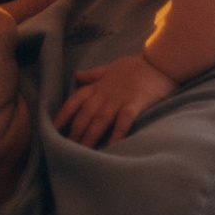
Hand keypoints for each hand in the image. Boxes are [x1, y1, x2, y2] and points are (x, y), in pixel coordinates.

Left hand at [54, 53, 177, 146]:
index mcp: (99, 86)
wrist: (161, 61)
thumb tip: (76, 75)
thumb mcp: (111, 68)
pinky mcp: (136, 103)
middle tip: (67, 149)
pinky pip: (124, 120)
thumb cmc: (137, 66)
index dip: (63, 115)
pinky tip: (112, 147)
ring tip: (83, 153)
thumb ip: (93, 74)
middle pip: (85, 115)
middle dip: (75, 133)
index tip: (53, 129)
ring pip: (100, 120)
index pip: (75, 100)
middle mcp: (105, 93)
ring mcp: (120, 98)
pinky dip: (117, 133)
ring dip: (90, 137)